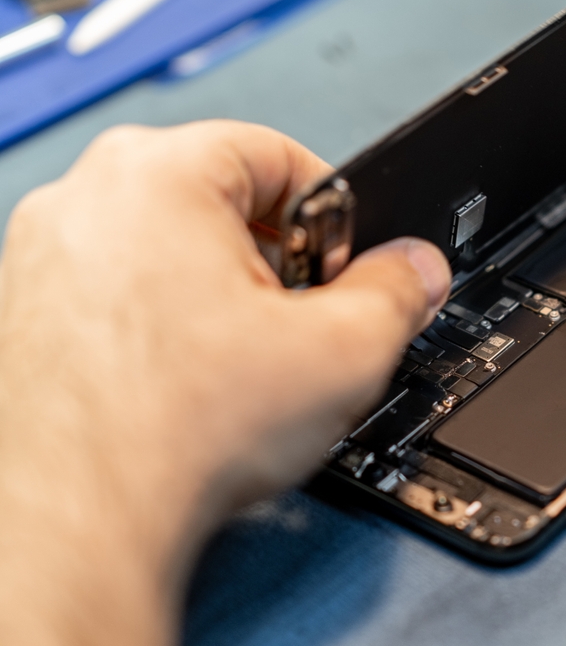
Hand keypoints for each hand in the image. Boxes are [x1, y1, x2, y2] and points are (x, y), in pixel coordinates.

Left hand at [0, 121, 450, 644]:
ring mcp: (45, 253)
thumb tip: (414, 269)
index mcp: (158, 173)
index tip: (346, 264)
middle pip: (222, 198)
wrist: (78, 524)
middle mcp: (86, 196)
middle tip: (301, 320)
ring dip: (221, 287)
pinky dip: (165, 316)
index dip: (334, 215)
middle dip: (278, 255)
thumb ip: (397, 292)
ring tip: (243, 359)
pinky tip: (190, 376)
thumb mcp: (342, 352)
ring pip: (170, 243)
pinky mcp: (26, 307)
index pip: (279, 154)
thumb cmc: (175, 434)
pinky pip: (121, 284)